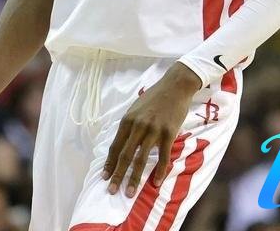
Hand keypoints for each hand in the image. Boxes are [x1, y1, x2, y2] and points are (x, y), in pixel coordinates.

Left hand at [102, 64, 200, 196]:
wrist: (175, 87)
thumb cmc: (155, 98)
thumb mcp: (136, 109)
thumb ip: (129, 126)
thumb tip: (122, 145)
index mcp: (127, 121)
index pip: (115, 147)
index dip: (109, 163)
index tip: (104, 177)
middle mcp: (138, 126)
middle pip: (125, 155)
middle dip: (117, 175)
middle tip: (112, 191)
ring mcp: (153, 130)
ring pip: (140, 159)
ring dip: (134, 178)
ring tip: (129, 192)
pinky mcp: (169, 133)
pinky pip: (162, 156)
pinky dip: (159, 171)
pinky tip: (155, 183)